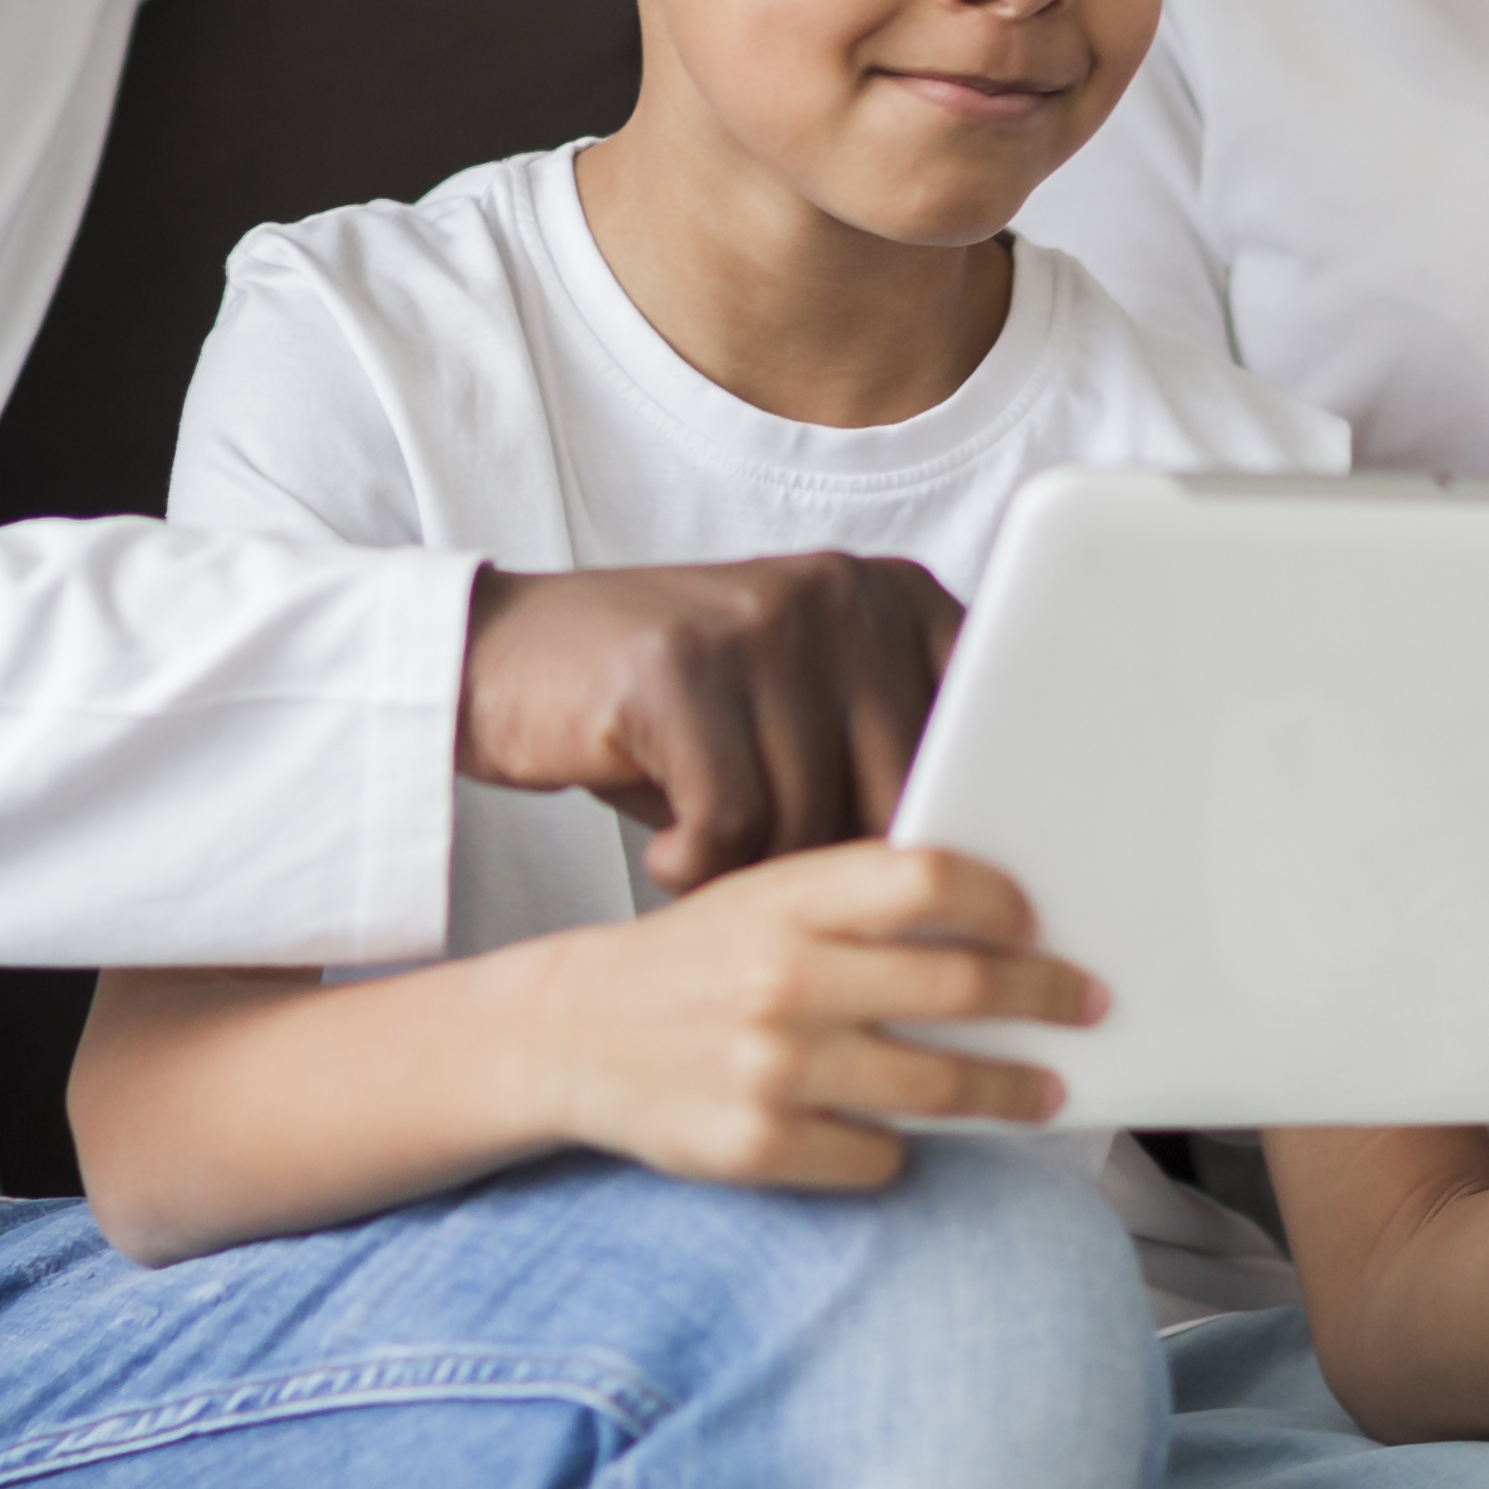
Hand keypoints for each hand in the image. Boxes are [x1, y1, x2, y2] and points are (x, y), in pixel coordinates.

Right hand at [460, 554, 960, 890]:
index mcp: (890, 595)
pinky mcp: (677, 669)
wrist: (507, 657)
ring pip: (813, 813)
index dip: (958, 815)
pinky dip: (698, 863)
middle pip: (900, 783)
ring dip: (762, 873)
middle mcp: (838, 592)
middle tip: (790, 896)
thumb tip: (979, 881)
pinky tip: (669, 853)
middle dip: (846, 863)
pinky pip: (730, 819)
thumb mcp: (797, 704)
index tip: (933, 879)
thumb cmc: (671, 712)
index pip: (980, 726)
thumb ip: (884, 748)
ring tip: (716, 864)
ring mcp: (757, 621)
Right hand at [514, 843, 1094, 1191]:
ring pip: (937, 1088)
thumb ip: (858, 904)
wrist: (572, 1034)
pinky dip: (903, 1149)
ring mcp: (771, 1067)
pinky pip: (877, 1157)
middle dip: (1042, 1000)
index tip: (1040, 925)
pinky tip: (908, 1134)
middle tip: (1085, 1006)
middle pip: (957, 988)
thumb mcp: (762, 898)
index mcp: (788, 899)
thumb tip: (999, 928)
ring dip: (1010, 1092)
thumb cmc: (695, 963)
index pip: (926, 881)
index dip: (1001, 903)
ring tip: (1045, 1092)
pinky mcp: (757, 1147)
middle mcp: (783, 978)